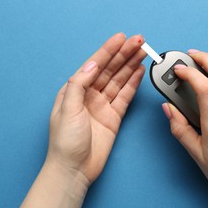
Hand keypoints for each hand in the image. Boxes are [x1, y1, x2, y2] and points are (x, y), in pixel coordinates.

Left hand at [47, 33, 145, 184]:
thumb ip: (78, 85)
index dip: (108, 50)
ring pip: (119, 80)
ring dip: (130, 65)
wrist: (74, 169)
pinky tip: (139, 72)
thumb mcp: (67, 110)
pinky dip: (133, 84)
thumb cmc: (65, 142)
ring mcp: (102, 105)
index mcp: (74, 90)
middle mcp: (89, 95)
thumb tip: (92, 65)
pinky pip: (125, 96)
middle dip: (123, 54)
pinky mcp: (114, 116)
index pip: (94, 65)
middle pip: (109, 70)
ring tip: (142, 52)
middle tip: (138, 41)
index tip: (121, 38)